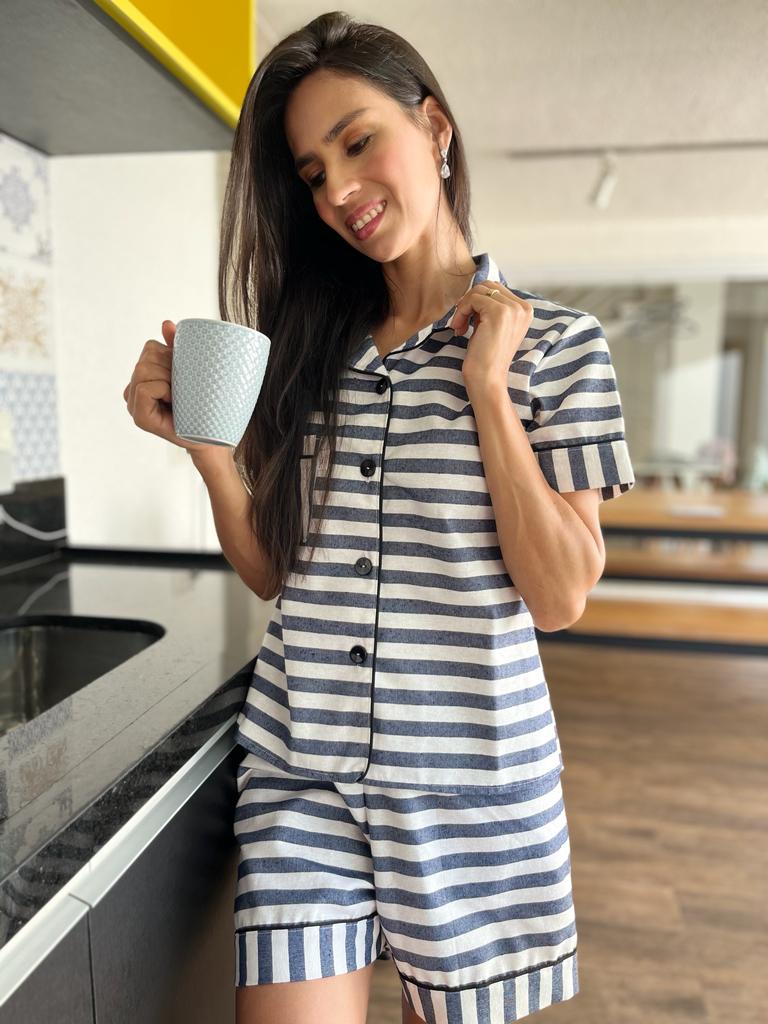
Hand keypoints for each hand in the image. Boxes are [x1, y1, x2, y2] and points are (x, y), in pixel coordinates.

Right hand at [123, 319, 222, 453]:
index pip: (151, 347)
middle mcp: (134, 388)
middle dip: (171, 368)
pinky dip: (161, 390)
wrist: (212, 437)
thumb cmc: (203, 406)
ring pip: (144, 370)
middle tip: (184, 388)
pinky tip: (172, 402)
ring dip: (168, 380)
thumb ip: (177, 348)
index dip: (171, 356)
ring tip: (179, 397)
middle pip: (147, 358)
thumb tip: (166, 324)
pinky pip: (144, 388)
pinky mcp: (139, 416)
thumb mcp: (192, 372)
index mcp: (145, 375)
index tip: (185, 375)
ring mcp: (134, 403)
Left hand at [452, 282, 533, 389]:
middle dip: (470, 301)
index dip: (477, 301)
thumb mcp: (492, 325)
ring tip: (460, 326)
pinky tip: (459, 329)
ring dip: (464, 307)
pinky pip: (473, 299)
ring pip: (479, 290)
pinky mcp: (499, 312)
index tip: (468, 320)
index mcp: (525, 310)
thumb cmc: (486, 356)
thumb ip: (491, 306)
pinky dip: (461, 312)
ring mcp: (513, 309)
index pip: (496, 289)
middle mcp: (523, 307)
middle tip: (461, 322)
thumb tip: (476, 288)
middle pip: (488, 285)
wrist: (488, 378)